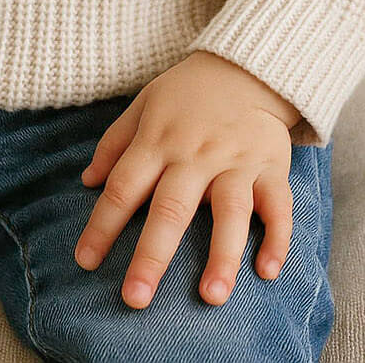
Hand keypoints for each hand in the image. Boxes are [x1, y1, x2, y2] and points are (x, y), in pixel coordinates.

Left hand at [74, 50, 299, 308]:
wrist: (246, 66)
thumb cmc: (188, 93)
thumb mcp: (144, 104)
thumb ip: (115, 143)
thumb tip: (87, 181)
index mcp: (158, 141)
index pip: (123, 187)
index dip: (102, 225)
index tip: (85, 261)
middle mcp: (195, 155)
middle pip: (171, 208)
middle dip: (152, 255)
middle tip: (136, 299)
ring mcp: (236, 162)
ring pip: (229, 212)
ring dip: (221, 255)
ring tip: (210, 296)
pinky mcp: (271, 166)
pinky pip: (278, 206)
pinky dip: (277, 238)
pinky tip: (268, 271)